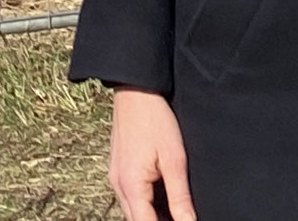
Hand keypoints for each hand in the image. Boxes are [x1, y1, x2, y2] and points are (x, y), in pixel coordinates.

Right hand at [110, 87, 193, 220]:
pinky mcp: (118, 170)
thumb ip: (180, 197)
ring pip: (133, 212)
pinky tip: (163, 202)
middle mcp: (118, 186)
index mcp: (131, 186)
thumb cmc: (155, 120)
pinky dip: (145, 206)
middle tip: (182, 218)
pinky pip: (130, 198)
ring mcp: (115, 178)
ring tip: (176, 213)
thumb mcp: (174, 160)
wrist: (135, 90)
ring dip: (151, 217)